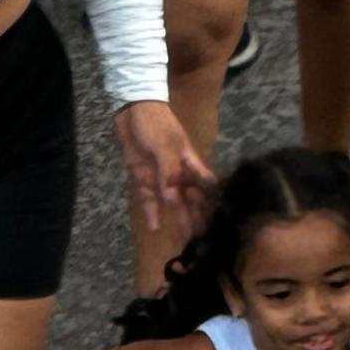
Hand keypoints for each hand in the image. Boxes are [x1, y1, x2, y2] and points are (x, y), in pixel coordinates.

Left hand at [114, 99, 212, 240]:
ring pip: (170, 202)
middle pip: (188, 198)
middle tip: (200, 238)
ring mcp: (159, 176)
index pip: (206, 184)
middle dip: (195, 216)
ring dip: (176, 218)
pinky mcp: (142, 178)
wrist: (131, 110)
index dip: (213, 200)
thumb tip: (173, 201)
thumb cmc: (155, 124)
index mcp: (189, 163)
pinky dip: (151, 212)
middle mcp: (176, 173)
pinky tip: (155, 227)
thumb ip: (169, 174)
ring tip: (183, 239)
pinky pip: (148, 198)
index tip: (218, 219)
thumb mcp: (164, 147)